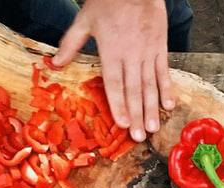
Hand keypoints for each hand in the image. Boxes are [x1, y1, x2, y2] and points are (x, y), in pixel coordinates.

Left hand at [52, 0, 174, 141]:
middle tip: (139, 137)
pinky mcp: (161, 48)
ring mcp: (148, 53)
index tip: (121, 124)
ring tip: (152, 128)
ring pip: (150, 85)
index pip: (114, 83)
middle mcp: (131, 55)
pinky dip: (167, 89)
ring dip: (152, 108)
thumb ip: (71, 43)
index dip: (118, 105)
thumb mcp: (84, 20)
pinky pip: (164, 72)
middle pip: (134, 90)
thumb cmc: (108, 1)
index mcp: (111, 50)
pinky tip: (168, 105)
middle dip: (136, 115)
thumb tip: (55, 64)